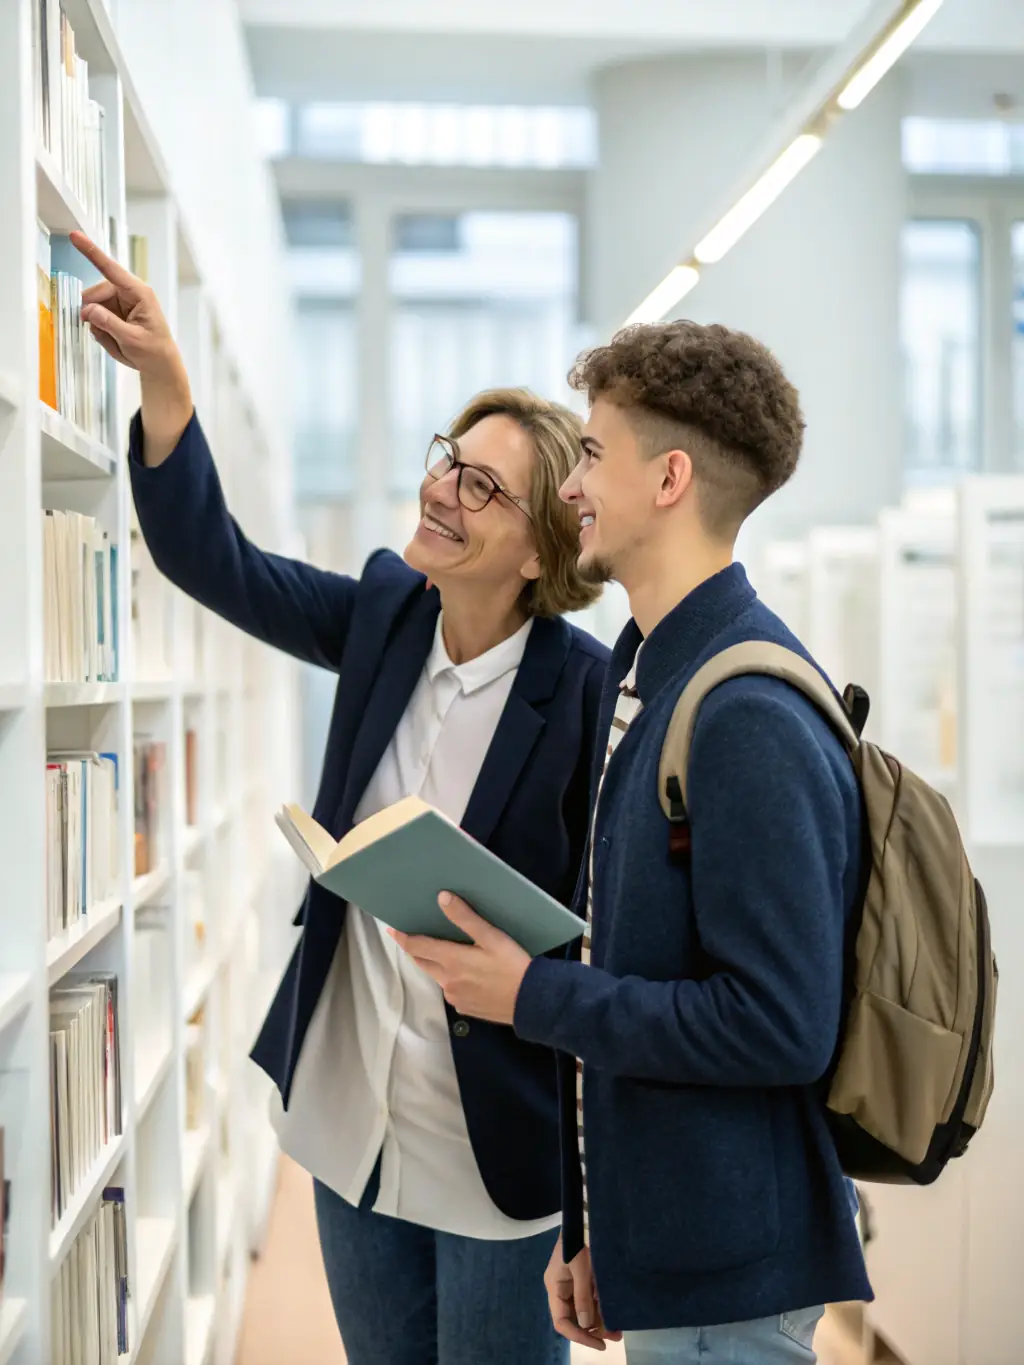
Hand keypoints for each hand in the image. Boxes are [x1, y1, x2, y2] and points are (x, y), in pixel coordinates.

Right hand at [71, 231, 191, 463]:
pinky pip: (97, 316)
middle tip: (101, 332)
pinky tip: (115, 340)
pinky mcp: (117, 311)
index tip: (75, 236)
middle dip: (93, 312)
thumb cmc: (153, 351)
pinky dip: (101, 330)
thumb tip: (88, 310)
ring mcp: (122, 301)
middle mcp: (129, 292)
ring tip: (117, 340)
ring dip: (99, 325)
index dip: (91, 252)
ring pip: (94, 306)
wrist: (160, 366)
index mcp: (139, 293)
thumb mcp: (131, 340)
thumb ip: (108, 323)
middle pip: (96, 293)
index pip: (110, 269)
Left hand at [389, 893, 530, 1024]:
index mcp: (451, 961)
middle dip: (416, 950)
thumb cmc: (512, 965)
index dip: (403, 938)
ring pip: (438, 977)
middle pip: (423, 962)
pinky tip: (468, 974)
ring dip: (436, 965)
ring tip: (446, 953)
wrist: (532, 1002)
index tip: (392, 930)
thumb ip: (465, 918)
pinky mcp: (466, 1009)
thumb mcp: (491, 937)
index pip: (417, 947)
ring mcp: (456, 997)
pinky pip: (452, 990)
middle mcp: (448, 981)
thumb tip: (442, 898)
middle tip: (414, 938)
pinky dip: (453, 979)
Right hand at [545, 1238, 621, 1350]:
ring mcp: (572, 1285)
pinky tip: (613, 1312)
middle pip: (574, 1319)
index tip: (599, 1344)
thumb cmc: (578, 1240)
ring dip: (599, 1321)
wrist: (583, 1218)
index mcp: (555, 1287)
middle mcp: (562, 1290)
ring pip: (583, 1311)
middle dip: (593, 1330)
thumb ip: (583, 1295)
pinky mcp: (582, 1279)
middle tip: (615, 1336)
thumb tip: (585, 1324)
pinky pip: (590, 1300)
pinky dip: (600, 1308)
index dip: (578, 1336)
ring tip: (618, 1330)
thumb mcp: (581, 1267)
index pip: (561, 1322)